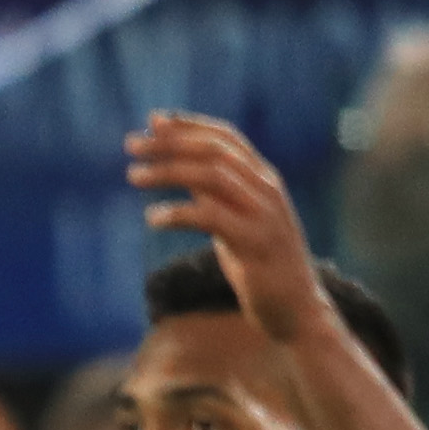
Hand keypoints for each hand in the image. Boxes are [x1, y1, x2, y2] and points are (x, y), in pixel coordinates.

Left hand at [124, 112, 331, 350]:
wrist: (296, 309)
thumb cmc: (260, 266)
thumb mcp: (234, 221)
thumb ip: (212, 193)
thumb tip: (177, 166)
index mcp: (263, 178)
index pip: (225, 137)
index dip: (189, 125)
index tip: (153, 120)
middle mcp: (266, 187)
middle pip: (214, 150)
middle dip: (170, 143)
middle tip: (132, 144)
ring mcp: (264, 213)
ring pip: (212, 176)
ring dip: (168, 171)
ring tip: (133, 176)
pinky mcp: (255, 243)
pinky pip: (212, 217)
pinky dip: (179, 213)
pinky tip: (152, 217)